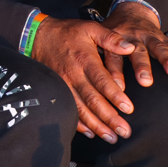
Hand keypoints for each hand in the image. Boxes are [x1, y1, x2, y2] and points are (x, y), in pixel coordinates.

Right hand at [30, 17, 135, 142]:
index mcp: (84, 60)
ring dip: (96, 125)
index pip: (102, 81)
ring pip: (81, 109)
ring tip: (111, 137)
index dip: (115, 96)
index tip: (128, 109)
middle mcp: (73, 75)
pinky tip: (91, 133)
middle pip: (92, 100)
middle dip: (109, 118)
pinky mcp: (56, 90)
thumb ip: (110, 38)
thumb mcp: (90, 28)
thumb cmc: (67, 33)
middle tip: (125, 132)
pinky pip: (68, 109)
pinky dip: (79, 124)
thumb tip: (130, 47)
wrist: (37, 36)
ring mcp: (63, 84)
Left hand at [102, 1, 167, 89]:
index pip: (113, 56)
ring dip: (166, 59)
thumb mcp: (102, 40)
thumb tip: (99, 85)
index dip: (115, 71)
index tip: (118, 87)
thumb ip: (102, 59)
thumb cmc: (114, 33)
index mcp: (114, 39)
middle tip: (145, 81)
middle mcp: (132, 37)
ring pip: (158, 47)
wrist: (131, 12)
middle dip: (142, 66)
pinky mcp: (162, 37)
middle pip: (137, 52)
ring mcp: (148, 36)